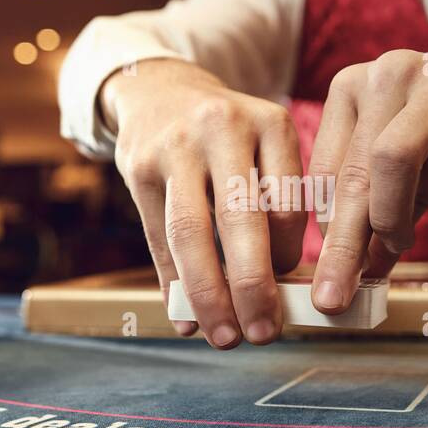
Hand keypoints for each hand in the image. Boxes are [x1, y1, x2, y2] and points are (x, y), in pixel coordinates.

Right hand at [102, 59, 306, 347]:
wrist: (160, 90)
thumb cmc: (228, 137)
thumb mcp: (264, 145)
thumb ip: (275, 204)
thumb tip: (283, 289)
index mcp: (270, 123)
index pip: (287, 203)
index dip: (288, 256)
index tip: (288, 291)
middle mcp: (223, 128)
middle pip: (239, 218)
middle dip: (253, 285)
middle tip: (264, 334)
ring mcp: (176, 147)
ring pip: (191, 233)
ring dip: (208, 294)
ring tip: (224, 337)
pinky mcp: (139, 167)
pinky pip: (157, 237)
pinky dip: (172, 284)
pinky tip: (184, 319)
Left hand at [308, 40, 427, 313]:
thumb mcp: (403, 168)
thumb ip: (377, 214)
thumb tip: (353, 278)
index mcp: (353, 87)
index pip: (326, 170)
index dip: (325, 230)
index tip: (330, 271)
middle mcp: (389, 75)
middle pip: (354, 171)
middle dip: (342, 246)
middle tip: (335, 298)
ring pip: (394, 160)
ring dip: (392, 219)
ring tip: (401, 243)